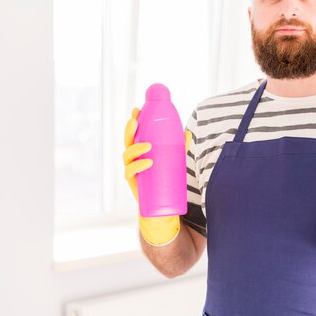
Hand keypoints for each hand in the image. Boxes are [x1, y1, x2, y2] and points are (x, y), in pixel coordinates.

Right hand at [123, 108, 191, 245]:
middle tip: (136, 122)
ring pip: (127, 155)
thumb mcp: (173, 161)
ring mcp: (132, 170)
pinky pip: (130, 172)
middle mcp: (133, 158)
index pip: (135, 133)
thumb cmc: (163, 179)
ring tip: (149, 146)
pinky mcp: (134, 182)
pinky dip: (138, 166)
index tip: (137, 109)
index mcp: (141, 150)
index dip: (134, 121)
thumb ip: (179, 148)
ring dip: (135, 148)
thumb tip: (188, 133)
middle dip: (129, 130)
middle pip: (127, 141)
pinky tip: (147, 162)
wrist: (160, 206)